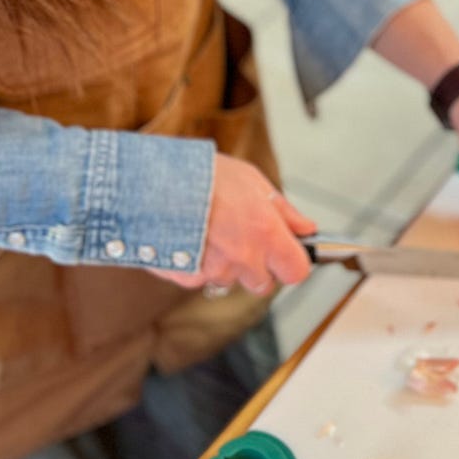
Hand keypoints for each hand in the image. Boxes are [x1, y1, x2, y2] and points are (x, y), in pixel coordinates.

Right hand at [154, 155, 316, 296]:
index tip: (286, 254)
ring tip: (209, 231)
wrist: (152, 179)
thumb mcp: (252, 181)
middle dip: (257, 267)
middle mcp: (244, 258)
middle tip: (241, 238)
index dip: (291, 263)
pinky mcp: (188, 278)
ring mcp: (215, 271)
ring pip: (229, 280)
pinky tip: (190, 238)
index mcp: (266, 233)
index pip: (296, 272)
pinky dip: (197, 265)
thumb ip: (284, 211)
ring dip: (225, 265)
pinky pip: (201, 279)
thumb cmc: (204, 174)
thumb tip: (306, 228)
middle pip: (263, 284)